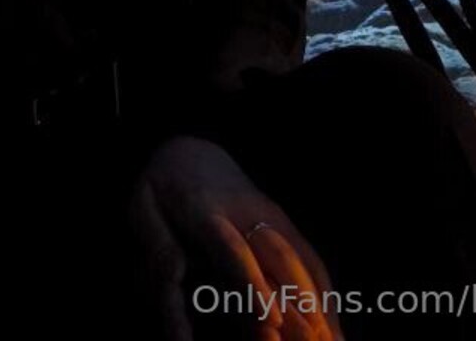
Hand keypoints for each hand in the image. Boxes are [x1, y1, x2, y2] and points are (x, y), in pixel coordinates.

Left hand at [127, 135, 346, 340]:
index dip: (253, 285)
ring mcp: (271, 219)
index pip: (233, 249)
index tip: (270, 320)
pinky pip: (310, 263)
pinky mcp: (284, 228)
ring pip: (302, 262)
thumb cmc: (161, 189)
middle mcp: (247, 214)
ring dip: (320, 306)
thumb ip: (158, 250)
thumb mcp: (141, 211)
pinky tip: (334, 331)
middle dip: (299, 305)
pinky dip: (324, 298)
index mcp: (205, 209)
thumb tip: (177, 285)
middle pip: (280, 260)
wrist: (191, 153)